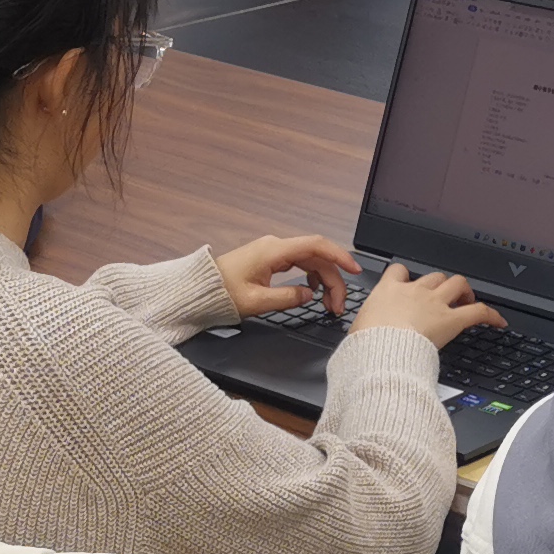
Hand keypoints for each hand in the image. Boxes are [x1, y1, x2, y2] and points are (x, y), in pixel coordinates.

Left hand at [215, 232, 357, 319]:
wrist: (199, 289)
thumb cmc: (221, 293)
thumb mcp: (256, 302)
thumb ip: (287, 298)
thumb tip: (309, 295)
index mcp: (274, 251)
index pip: (316, 246)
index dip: (339, 256)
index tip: (354, 270)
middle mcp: (276, 247)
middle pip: (317, 257)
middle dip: (333, 280)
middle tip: (337, 306)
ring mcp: (273, 252)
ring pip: (310, 262)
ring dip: (324, 281)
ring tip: (328, 304)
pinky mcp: (270, 260)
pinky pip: (299, 264)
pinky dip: (311, 278)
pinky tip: (312, 292)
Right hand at [352, 263, 503, 349]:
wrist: (381, 349)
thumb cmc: (366, 342)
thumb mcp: (358, 330)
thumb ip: (365, 326)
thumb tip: (359, 338)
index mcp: (389, 291)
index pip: (399, 271)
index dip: (407, 276)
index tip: (409, 283)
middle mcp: (414, 291)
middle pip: (433, 276)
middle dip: (440, 284)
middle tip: (444, 296)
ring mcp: (435, 303)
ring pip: (457, 283)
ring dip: (464, 290)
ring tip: (467, 298)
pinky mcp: (452, 320)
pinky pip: (477, 311)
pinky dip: (490, 314)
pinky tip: (498, 321)